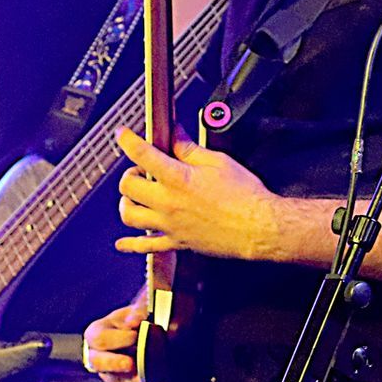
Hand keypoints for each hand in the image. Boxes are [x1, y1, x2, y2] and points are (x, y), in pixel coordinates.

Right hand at [82, 301, 145, 381]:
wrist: (155, 330)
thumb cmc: (143, 317)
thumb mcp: (140, 308)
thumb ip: (138, 311)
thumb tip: (133, 321)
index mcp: (99, 331)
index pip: (98, 338)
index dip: (116, 339)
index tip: (135, 335)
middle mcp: (99, 353)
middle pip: (96, 362)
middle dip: (114, 363)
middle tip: (130, 363)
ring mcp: (108, 371)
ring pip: (111, 379)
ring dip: (128, 378)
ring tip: (144, 375)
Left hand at [115, 129, 277, 260]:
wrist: (258, 228)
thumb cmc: (244, 196)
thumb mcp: (218, 162)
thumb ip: (190, 149)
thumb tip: (175, 135)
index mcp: (178, 179)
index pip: (142, 154)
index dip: (128, 140)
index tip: (123, 134)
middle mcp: (168, 203)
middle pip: (127, 186)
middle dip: (131, 172)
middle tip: (143, 169)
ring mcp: (169, 225)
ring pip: (129, 216)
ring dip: (126, 202)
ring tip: (135, 196)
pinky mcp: (176, 242)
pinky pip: (146, 246)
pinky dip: (131, 244)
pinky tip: (123, 243)